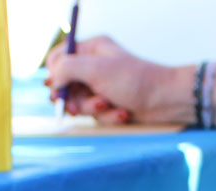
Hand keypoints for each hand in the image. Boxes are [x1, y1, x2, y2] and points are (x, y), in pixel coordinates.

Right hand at [44, 35, 192, 125]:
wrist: (164, 101)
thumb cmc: (134, 80)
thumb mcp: (96, 70)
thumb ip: (68, 69)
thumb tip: (50, 78)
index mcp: (91, 49)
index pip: (59, 57)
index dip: (54, 74)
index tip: (55, 89)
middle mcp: (94, 66)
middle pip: (66, 84)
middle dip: (74, 98)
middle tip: (74, 107)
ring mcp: (101, 86)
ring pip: (81, 103)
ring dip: (93, 109)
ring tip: (108, 105)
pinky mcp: (109, 105)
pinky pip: (96, 115)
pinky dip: (108, 117)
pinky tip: (122, 113)